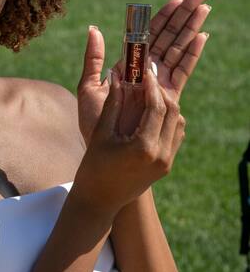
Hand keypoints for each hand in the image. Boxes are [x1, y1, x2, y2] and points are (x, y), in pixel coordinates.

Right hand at [74, 69, 185, 214]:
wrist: (99, 201)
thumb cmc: (93, 167)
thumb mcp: (101, 133)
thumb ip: (112, 103)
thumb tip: (117, 76)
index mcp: (144, 147)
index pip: (157, 107)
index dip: (151, 85)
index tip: (144, 71)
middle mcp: (161, 155)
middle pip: (172, 112)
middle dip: (160, 91)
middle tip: (147, 78)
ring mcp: (167, 162)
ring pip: (177, 122)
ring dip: (166, 104)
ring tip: (148, 93)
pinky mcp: (167, 165)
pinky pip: (175, 135)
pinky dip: (168, 119)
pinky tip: (151, 112)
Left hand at [77, 0, 210, 142]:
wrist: (106, 152)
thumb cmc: (94, 124)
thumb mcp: (88, 88)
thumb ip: (93, 59)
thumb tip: (94, 28)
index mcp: (128, 65)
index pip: (149, 33)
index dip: (163, 16)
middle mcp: (146, 71)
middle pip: (169, 36)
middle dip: (185, 14)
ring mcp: (157, 83)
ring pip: (177, 49)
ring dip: (192, 28)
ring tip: (206, 7)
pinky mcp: (166, 97)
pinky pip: (181, 71)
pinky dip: (191, 54)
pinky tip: (202, 37)